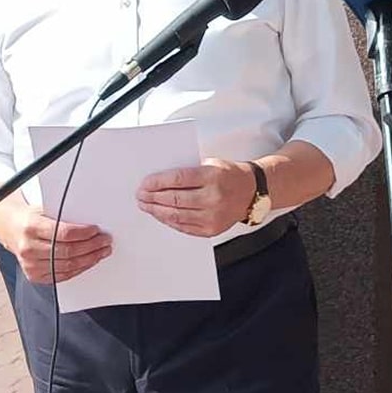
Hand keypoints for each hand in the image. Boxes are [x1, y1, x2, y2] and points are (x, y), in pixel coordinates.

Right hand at [2, 205, 111, 284]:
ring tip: (101, 252)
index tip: (97, 231)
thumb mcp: (43, 209)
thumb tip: (90, 225)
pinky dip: (78, 269)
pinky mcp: (34, 275)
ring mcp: (30, 264)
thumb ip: (63, 217)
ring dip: (89, 259)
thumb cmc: (29, 217)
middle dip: (91, 247)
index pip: (63, 233)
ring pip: (67, 266)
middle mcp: (28, 247)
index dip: (84, 233)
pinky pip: (62, 275)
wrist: (10, 228)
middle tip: (105, 241)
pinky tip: (88, 262)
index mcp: (31, 227)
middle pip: (68, 251)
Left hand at [136, 159, 256, 236]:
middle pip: (174, 199)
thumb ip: (187, 171)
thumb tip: (158, 179)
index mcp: (212, 177)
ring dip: (157, 211)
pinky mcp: (211, 229)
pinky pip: (184, 227)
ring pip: (177, 215)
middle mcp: (213, 197)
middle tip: (140, 196)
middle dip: (153, 198)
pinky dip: (169, 221)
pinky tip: (161, 215)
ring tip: (146, 206)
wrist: (250, 192)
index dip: (157, 182)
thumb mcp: (210, 163)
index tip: (144, 183)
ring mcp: (213, 216)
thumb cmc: (228, 175)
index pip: (177, 179)